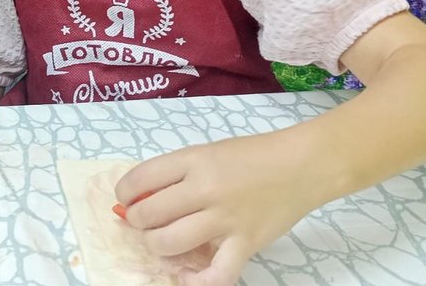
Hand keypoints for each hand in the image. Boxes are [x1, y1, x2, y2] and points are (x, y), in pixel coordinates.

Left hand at [115, 132, 317, 285]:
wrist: (300, 165)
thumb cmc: (250, 156)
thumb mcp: (208, 152)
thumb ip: (177, 173)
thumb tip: (141, 197)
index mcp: (193, 160)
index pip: (140, 179)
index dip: (124, 193)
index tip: (126, 199)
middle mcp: (205, 189)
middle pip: (149, 214)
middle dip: (137, 222)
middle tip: (142, 223)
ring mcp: (226, 219)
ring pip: (171, 243)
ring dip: (156, 247)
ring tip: (160, 243)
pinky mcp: (246, 243)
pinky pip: (216, 274)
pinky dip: (196, 281)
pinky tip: (186, 275)